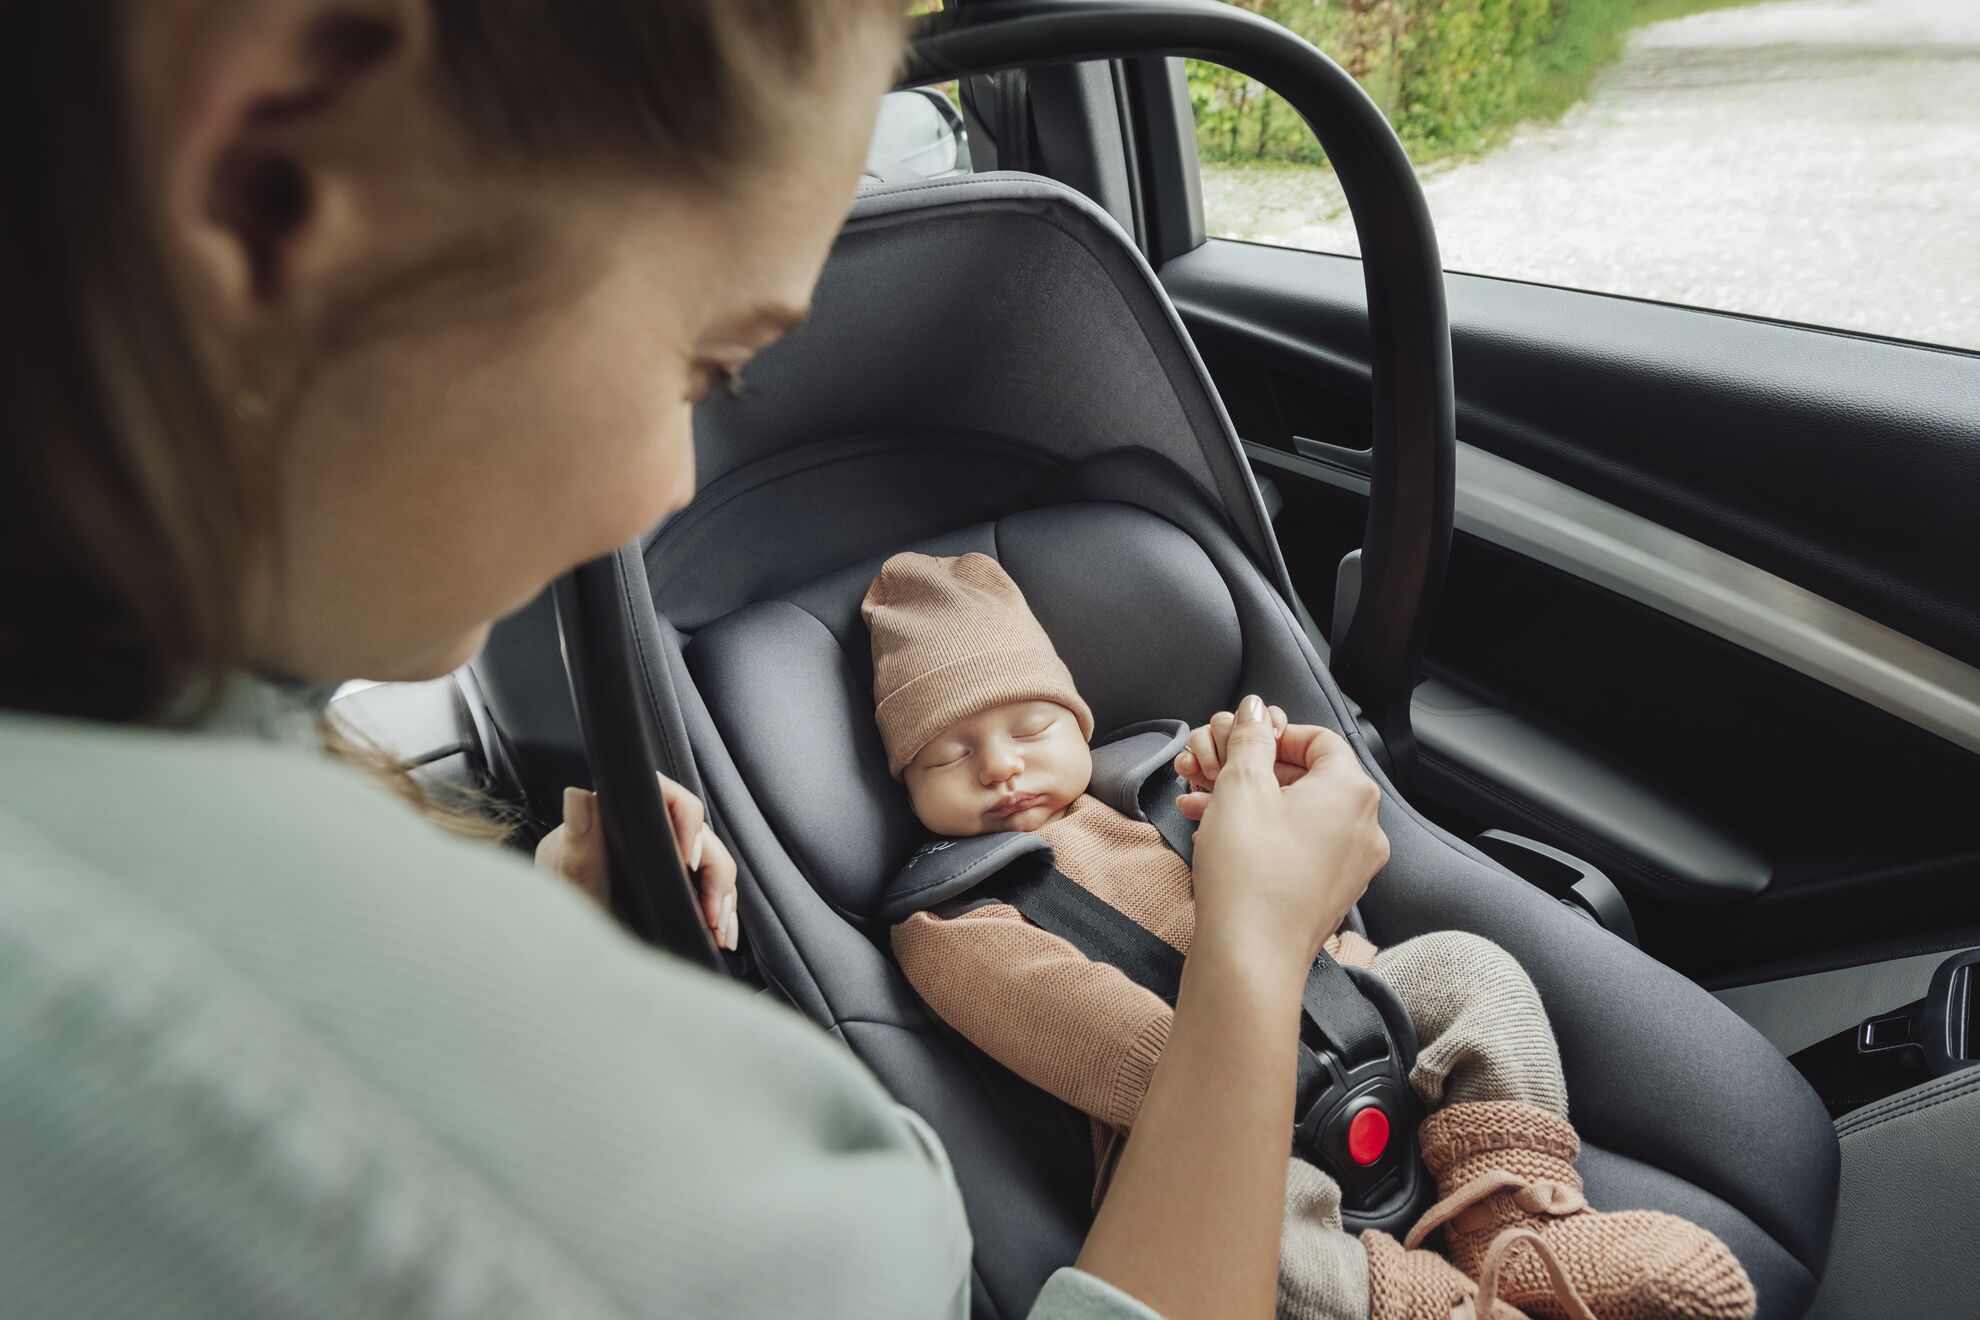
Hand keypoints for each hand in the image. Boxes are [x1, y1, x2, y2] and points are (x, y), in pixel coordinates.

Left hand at [533, 773, 739, 949]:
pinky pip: (711, 889)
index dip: (686, 822)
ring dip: (722, 896)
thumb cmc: (559, 912)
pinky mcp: (674, 886)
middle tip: (710, 911)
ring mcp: (664, 859)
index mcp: (617, 819)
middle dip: (714, 874)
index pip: (665, 799)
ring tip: (719, 929)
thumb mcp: (569, 881)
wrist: (562, 951)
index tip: (688, 860)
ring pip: (712, 862)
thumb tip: (578, 797)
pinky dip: (722, 911)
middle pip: (699, 834)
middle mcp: (645, 833)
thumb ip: (577, 842)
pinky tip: (722, 933)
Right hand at [1182, 695, 1388, 975]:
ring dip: (1251, 804)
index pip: (1319, 738)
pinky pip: (1299, 848)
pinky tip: (1221, 839)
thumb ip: (1250, 739)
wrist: (1250, 958)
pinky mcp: (1330, 894)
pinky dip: (1264, 836)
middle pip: (1308, 777)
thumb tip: (1255, 711)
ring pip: (1299, 815)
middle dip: (1253, 771)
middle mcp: (1364, 827)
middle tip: (1211, 773)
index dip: (1273, 735)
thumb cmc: (1249, 874)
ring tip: (1202, 807)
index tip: (1240, 742)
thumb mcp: (1240, 787)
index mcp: (1352, 790)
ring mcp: (1351, 865)